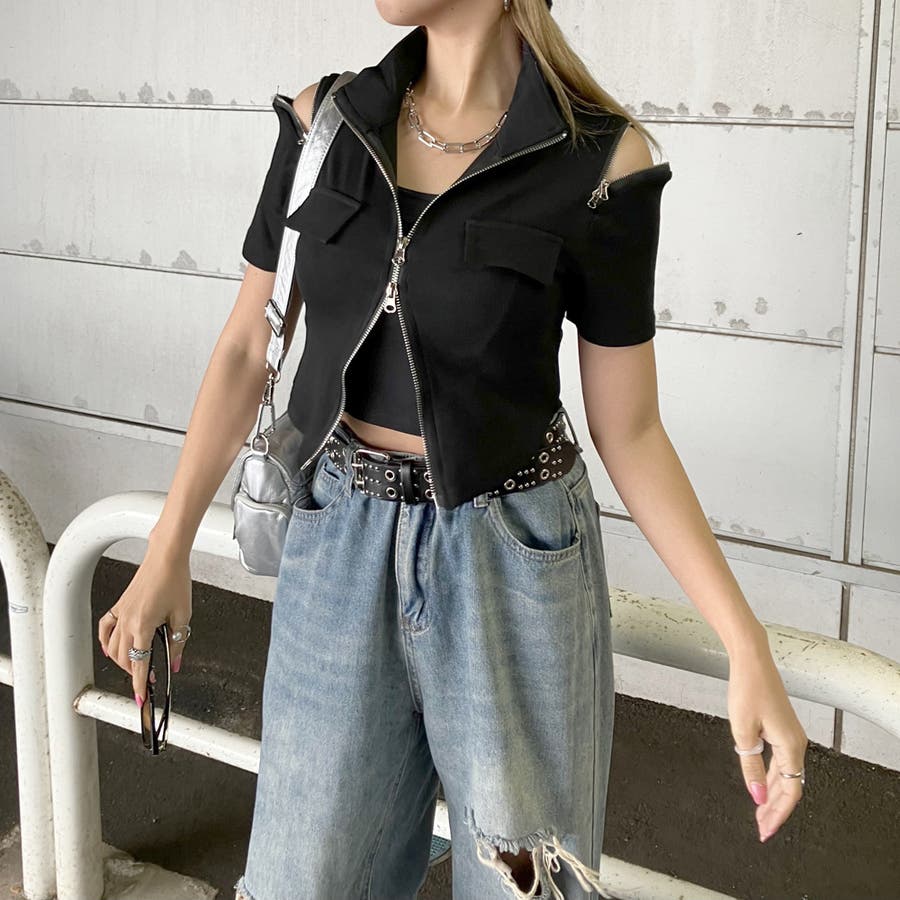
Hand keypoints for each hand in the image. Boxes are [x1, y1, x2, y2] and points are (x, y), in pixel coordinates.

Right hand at [98, 546, 192, 707]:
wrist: (166, 558)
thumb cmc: (175, 581)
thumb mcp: (183, 615)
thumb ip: (177, 642)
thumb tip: (176, 663)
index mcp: (143, 626)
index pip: (139, 663)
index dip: (139, 684)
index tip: (140, 698)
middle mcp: (128, 621)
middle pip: (124, 659)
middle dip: (134, 673)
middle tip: (146, 680)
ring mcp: (121, 613)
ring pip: (112, 647)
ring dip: (122, 661)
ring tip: (136, 666)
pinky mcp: (119, 606)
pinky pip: (105, 628)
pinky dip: (106, 642)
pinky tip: (111, 648)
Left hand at [727, 643, 808, 841]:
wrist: (751, 661)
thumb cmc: (747, 689)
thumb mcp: (743, 732)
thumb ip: (750, 767)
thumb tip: (758, 796)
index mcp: (790, 745)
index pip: (790, 791)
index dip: (778, 813)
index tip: (766, 830)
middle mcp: (796, 742)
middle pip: (791, 786)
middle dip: (776, 809)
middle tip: (761, 827)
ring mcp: (791, 735)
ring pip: (787, 774)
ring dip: (774, 794)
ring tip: (760, 813)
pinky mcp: (783, 729)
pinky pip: (782, 761)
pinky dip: (773, 777)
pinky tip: (763, 785)